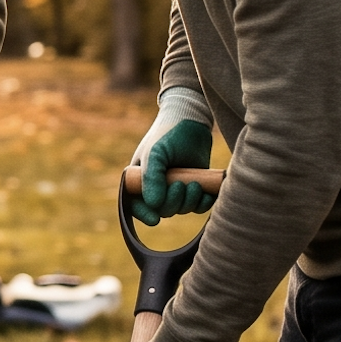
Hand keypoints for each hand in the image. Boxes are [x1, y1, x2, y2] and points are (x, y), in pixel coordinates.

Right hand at [129, 88, 216, 224]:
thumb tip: (154, 205)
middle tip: (181, 185)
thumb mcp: (155, 154)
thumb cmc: (167, 135)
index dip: (143, 214)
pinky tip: (204, 192)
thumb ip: (151, 179)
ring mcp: (175, 187)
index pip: (136, 204)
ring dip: (188, 201)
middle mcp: (156, 186)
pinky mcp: (194, 187)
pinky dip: (202, 203)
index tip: (155, 220)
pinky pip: (197, 206)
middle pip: (162, 209)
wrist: (191, 122)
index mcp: (139, 179)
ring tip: (193, 183)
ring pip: (181, 209)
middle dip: (173, 202)